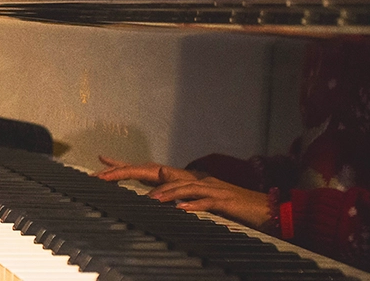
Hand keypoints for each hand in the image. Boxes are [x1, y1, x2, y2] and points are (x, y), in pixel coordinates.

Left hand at [96, 156, 269, 228]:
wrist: (268, 209)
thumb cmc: (233, 207)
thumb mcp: (200, 202)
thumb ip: (179, 198)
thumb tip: (157, 200)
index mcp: (186, 178)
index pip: (150, 169)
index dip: (126, 164)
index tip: (101, 159)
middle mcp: (194, 178)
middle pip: (157, 171)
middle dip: (130, 172)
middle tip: (105, 176)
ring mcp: (210, 187)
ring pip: (181, 186)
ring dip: (164, 193)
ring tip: (148, 200)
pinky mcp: (225, 200)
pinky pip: (206, 201)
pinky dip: (193, 204)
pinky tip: (181, 209)